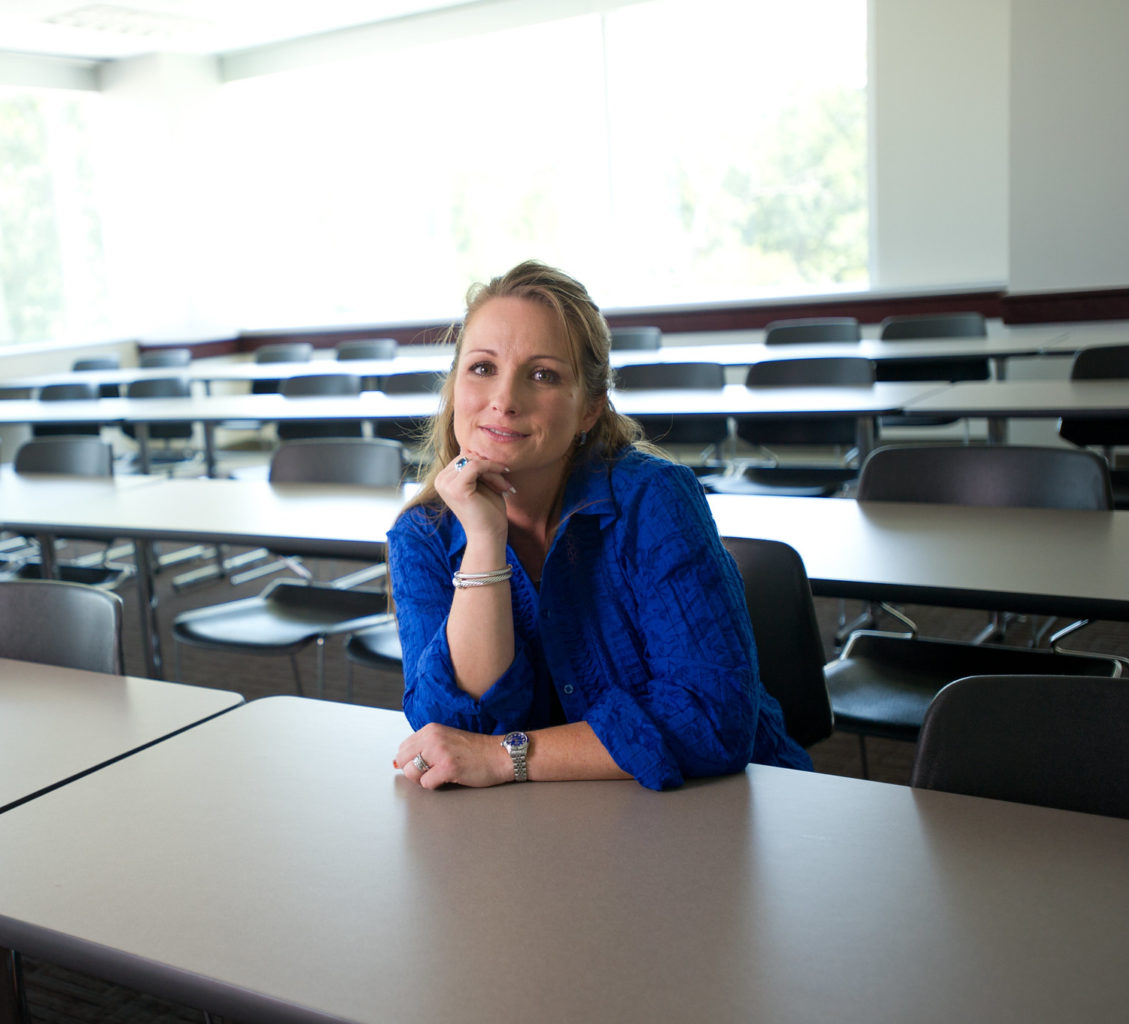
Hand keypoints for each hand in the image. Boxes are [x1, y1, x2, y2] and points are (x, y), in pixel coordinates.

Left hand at [395, 722, 512, 789]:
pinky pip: (427, 784)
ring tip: (441, 774)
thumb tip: (396, 762)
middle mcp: (433, 738)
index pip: (402, 748)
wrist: (500, 755)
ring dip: (424, 779)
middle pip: (403, 761)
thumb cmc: (475, 750)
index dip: (412, 761)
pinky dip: (436, 785)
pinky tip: (450, 778)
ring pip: (412, 773)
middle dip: (414, 771)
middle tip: (433, 770)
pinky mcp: (448, 767)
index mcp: (431, 729)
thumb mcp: (445, 739)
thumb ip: (423, 747)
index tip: (427, 763)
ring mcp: (440, 752)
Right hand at [434, 450, 514, 543]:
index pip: (465, 456)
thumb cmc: (488, 510)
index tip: (502, 477)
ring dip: (494, 471)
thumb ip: (476, 465)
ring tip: (504, 486)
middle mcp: (440, 480)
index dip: (486, 463)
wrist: (489, 535)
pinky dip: (492, 469)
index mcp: (444, 478)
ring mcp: (445, 483)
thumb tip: (474, 444)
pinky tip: (503, 481)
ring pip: (474, 460)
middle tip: (505, 484)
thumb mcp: (482, 482)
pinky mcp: (455, 488)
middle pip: (469, 456)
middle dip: (490, 467)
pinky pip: (476, 465)